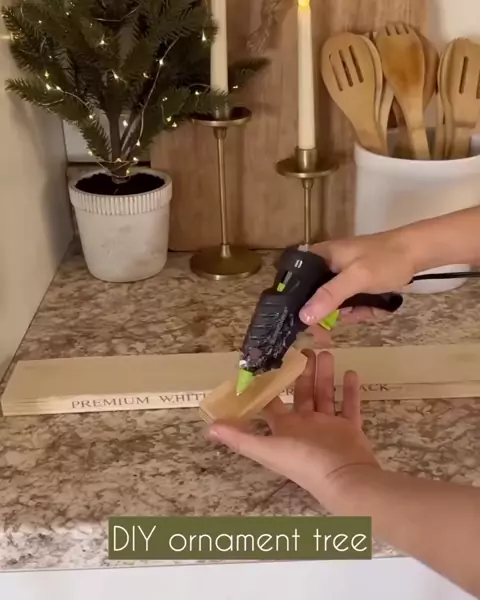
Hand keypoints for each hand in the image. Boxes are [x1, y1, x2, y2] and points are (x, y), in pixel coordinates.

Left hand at [208, 350, 379, 509]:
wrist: (344, 479)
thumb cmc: (304, 462)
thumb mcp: (268, 449)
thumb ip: (240, 438)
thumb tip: (210, 428)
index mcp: (284, 430)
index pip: (273, 403)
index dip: (269, 386)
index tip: (269, 363)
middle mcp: (305, 426)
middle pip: (302, 394)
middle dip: (303, 373)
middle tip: (305, 350)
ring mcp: (328, 427)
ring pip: (325, 395)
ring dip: (325, 376)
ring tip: (326, 353)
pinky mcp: (349, 429)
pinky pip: (350, 406)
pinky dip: (349, 391)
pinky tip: (351, 372)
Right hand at [299, 231, 417, 326]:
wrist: (418, 253)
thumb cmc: (385, 260)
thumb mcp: (356, 278)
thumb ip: (330, 296)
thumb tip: (303, 316)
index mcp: (319, 257)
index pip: (295, 282)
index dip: (298, 303)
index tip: (306, 322)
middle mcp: (325, 266)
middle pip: (315, 297)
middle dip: (331, 313)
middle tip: (343, 323)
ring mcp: (341, 275)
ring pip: (334, 304)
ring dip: (351, 313)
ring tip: (369, 311)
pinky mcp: (355, 283)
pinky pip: (349, 303)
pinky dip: (361, 309)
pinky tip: (376, 309)